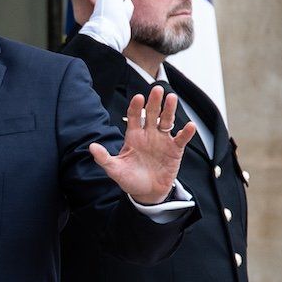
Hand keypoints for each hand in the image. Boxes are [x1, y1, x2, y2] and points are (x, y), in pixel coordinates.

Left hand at [89, 85, 196, 203]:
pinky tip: (189, 126)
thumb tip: (92, 147)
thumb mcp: (115, 169)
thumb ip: (104, 158)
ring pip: (167, 121)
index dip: (136, 107)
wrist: (146, 193)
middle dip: (154, 102)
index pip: (134, 117)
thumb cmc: (129, 179)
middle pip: (152, 114)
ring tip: (172, 98)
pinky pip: (181, 139)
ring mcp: (162, 141)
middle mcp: (148, 135)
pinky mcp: (175, 150)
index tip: (138, 97)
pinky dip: (186, 133)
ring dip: (169, 110)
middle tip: (157, 89)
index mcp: (133, 136)